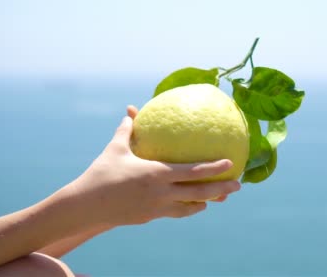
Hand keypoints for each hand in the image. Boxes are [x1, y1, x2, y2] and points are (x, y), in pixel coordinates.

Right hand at [66, 105, 240, 227]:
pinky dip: (189, 208)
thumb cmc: (100, 173)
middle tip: (239, 184)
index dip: (214, 168)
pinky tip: (195, 204)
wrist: (86, 207)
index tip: (231, 163)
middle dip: (222, 189)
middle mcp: (161, 193)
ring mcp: (157, 208)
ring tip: (221, 197)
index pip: (193, 172)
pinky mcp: (151, 217)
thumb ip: (128, 129)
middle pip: (200, 193)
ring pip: (191, 207)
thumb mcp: (115, 149)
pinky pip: (176, 212)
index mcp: (156, 174)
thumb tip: (132, 110)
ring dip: (208, 201)